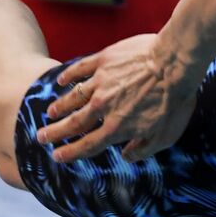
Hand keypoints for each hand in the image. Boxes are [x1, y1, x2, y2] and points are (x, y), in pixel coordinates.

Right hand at [36, 34, 202, 164]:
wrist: (175, 64)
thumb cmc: (174, 102)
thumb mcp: (164, 136)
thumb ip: (143, 149)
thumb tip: (126, 156)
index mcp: (116, 128)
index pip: (88, 144)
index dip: (70, 152)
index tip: (56, 156)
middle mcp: (103, 107)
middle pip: (73, 123)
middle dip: (55, 132)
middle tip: (40, 137)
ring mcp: (101, 82)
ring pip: (73, 97)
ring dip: (59, 106)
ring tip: (49, 113)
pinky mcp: (103, 60)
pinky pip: (79, 69)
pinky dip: (68, 76)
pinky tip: (60, 81)